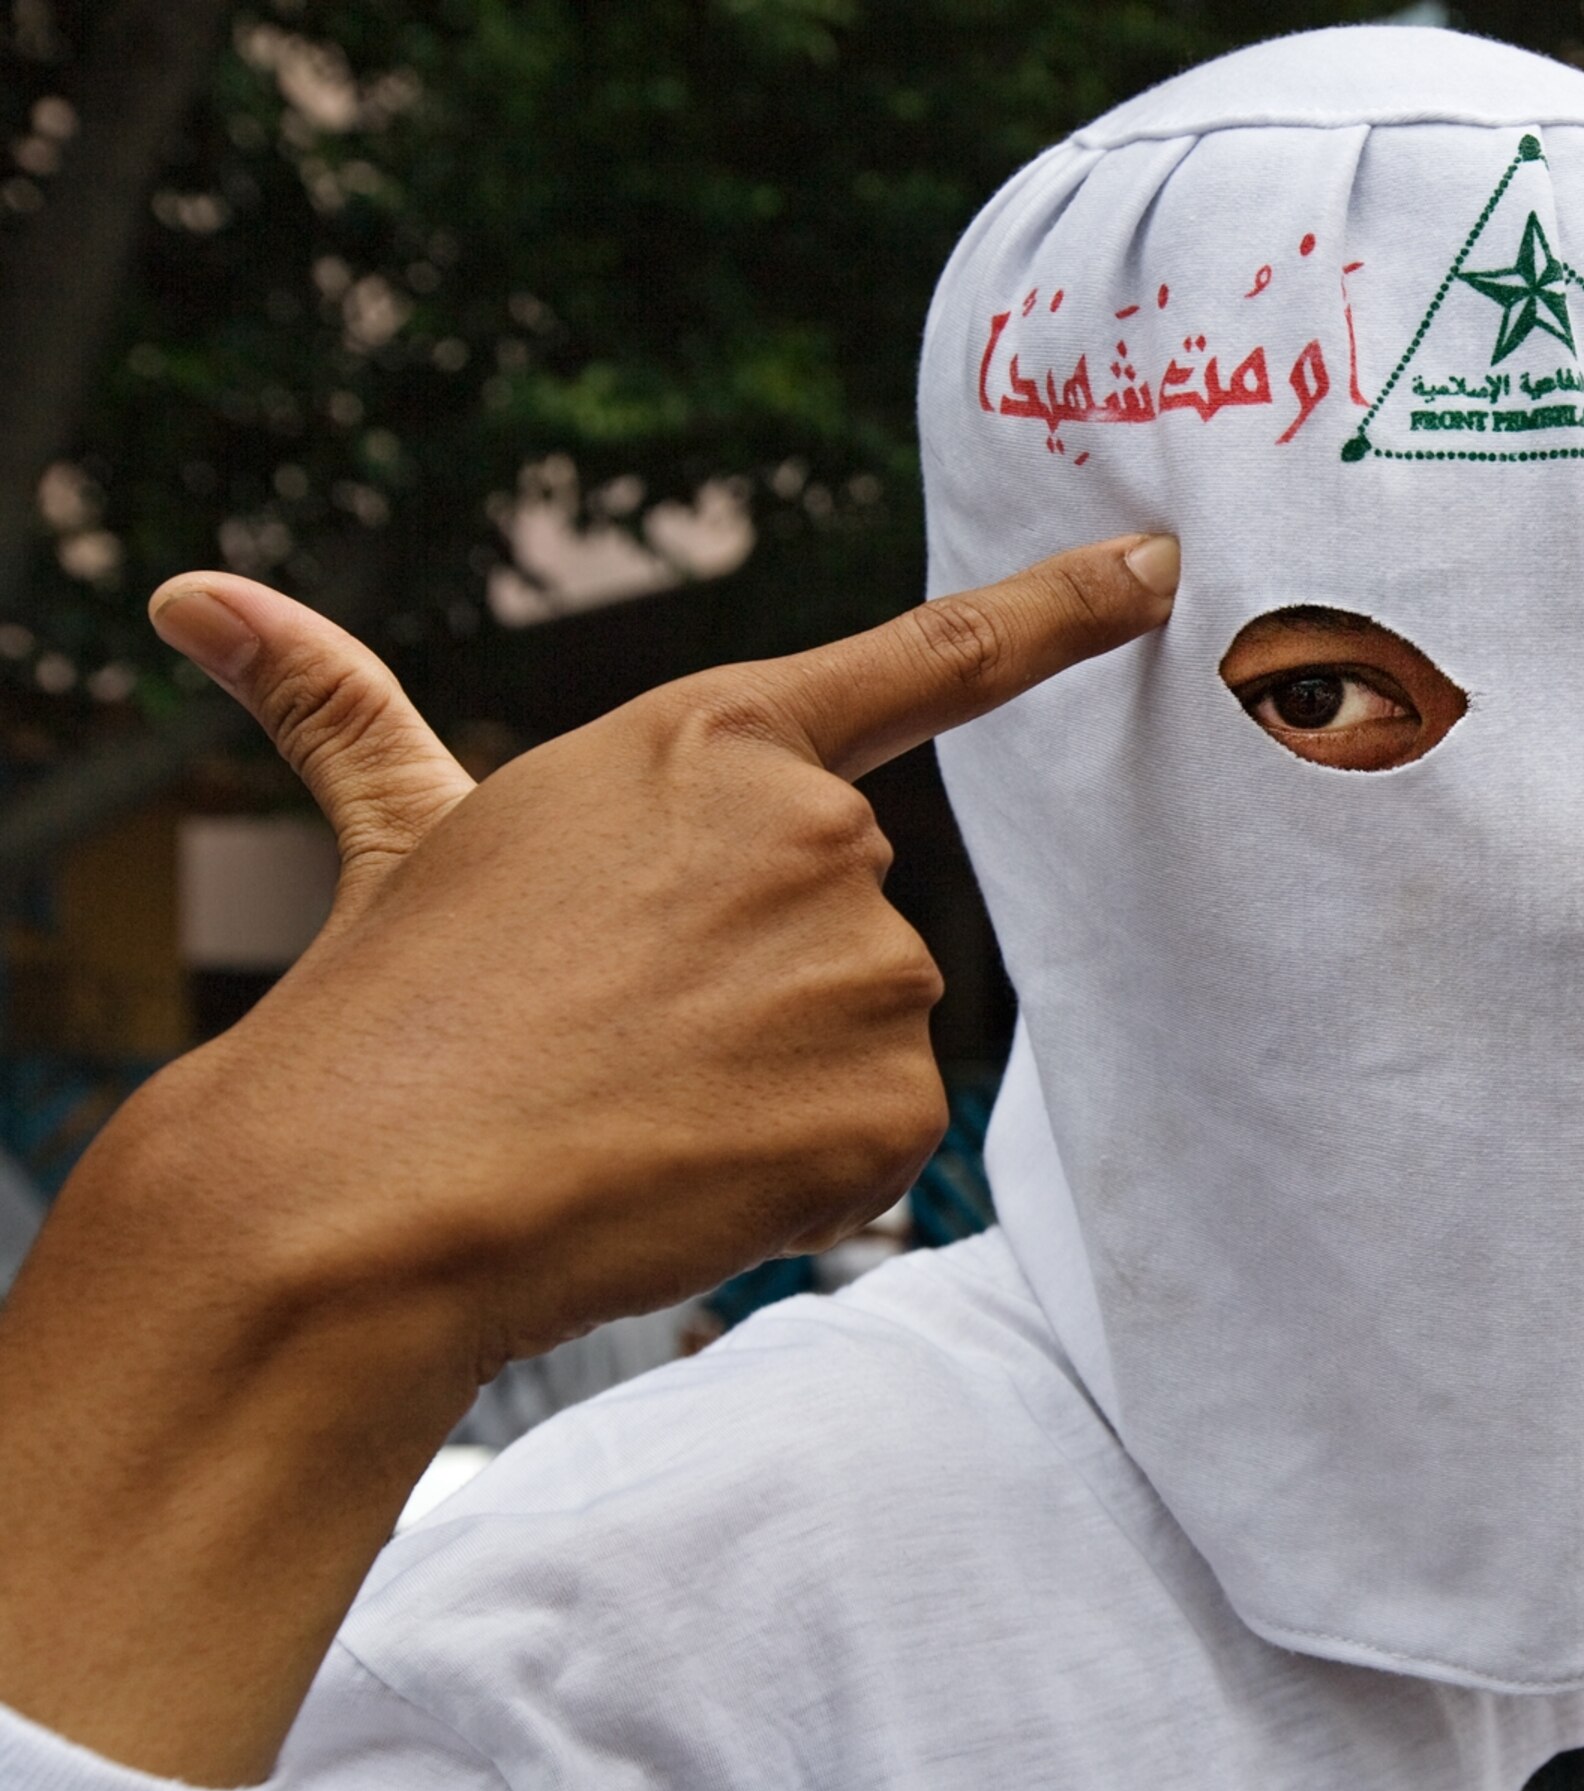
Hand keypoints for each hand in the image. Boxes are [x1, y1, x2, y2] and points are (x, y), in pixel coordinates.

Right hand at [0, 535, 1175, 1784]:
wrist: (371, 1198)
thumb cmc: (389, 1010)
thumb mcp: (396, 833)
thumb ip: (345, 709)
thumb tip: (194, 593)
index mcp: (709, 742)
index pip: (926, 662)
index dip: (1057, 614)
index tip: (1159, 569)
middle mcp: (818, 834)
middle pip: (852, 912)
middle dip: (761, 979)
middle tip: (625, 1032)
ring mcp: (867, 964)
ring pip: (864, 1028)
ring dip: (776, 1077)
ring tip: (640, 1101)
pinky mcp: (893, 1096)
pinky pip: (877, 1134)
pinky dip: (802, 1166)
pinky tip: (690, 1166)